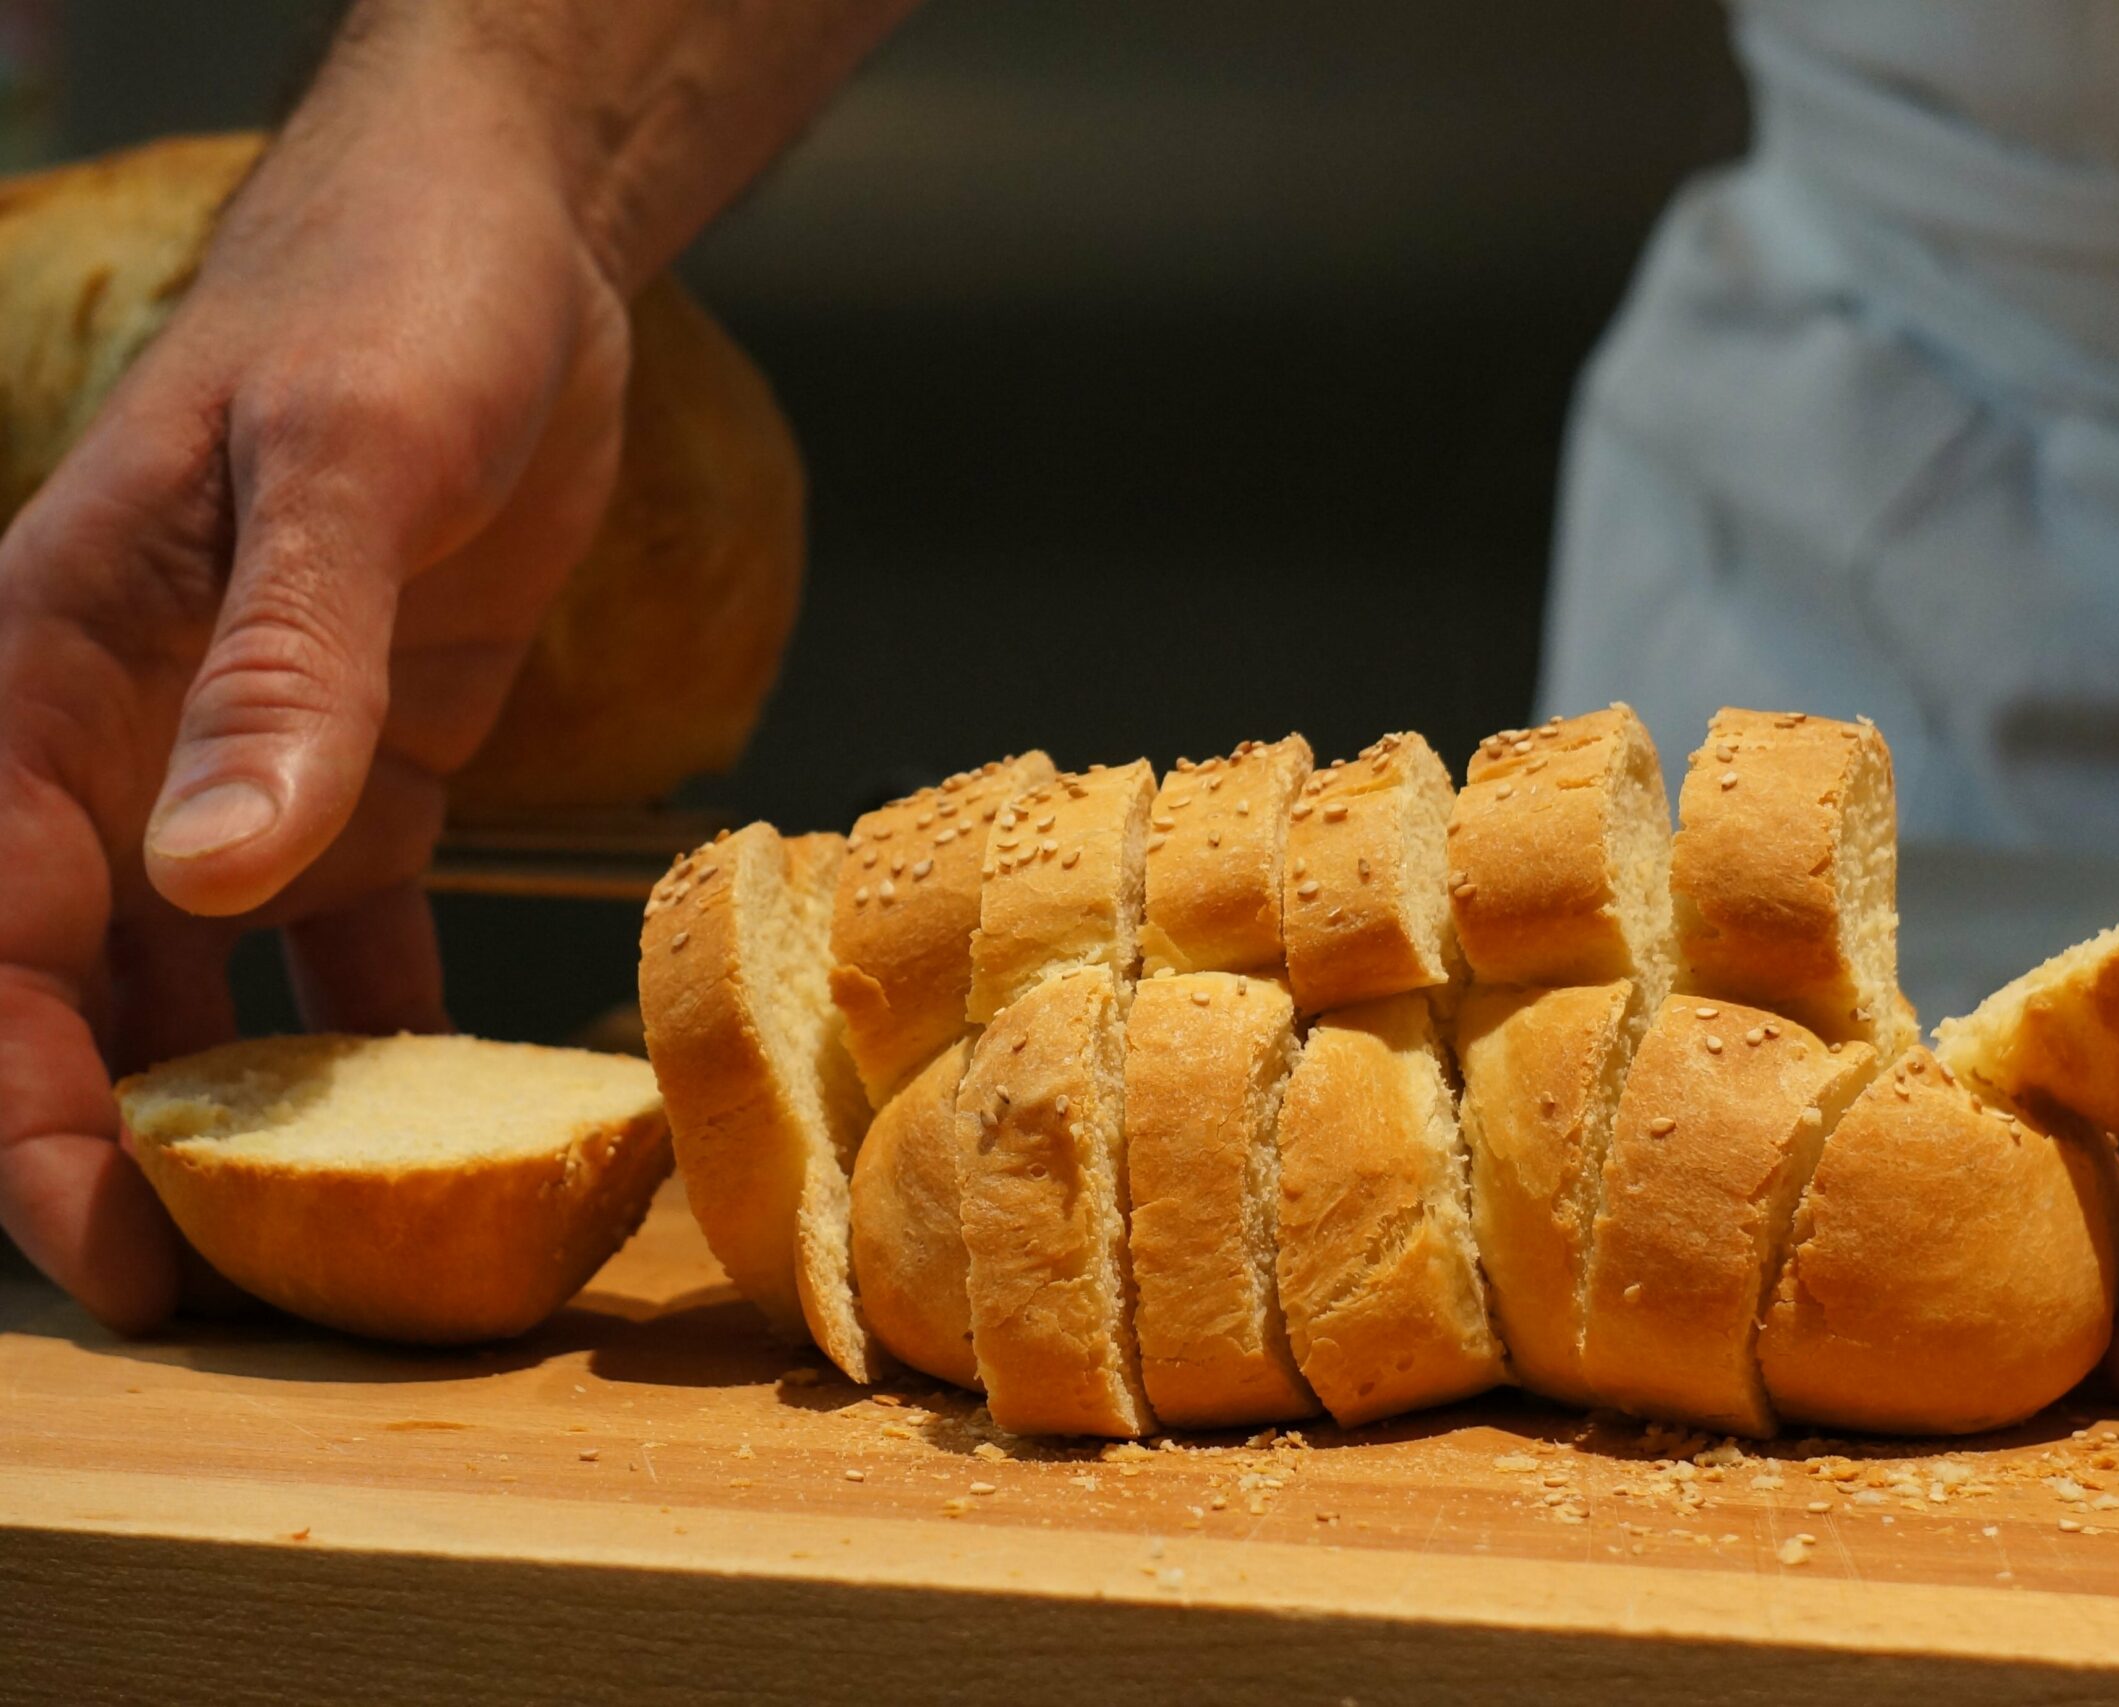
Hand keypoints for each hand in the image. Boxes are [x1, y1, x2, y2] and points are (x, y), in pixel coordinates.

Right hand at [0, 69, 631, 1330]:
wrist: (506, 244)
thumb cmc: (398, 309)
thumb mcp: (347, 467)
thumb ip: (281, 666)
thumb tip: (208, 872)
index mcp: (55, 667)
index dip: (26, 1101)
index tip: (100, 1244)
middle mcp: (127, 737)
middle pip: (78, 988)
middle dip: (118, 1146)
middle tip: (209, 1300)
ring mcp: (247, 760)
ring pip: (202, 982)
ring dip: (243, 1113)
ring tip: (316, 1251)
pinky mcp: (368, 764)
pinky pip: (348, 930)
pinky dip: (373, 1022)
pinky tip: (426, 1109)